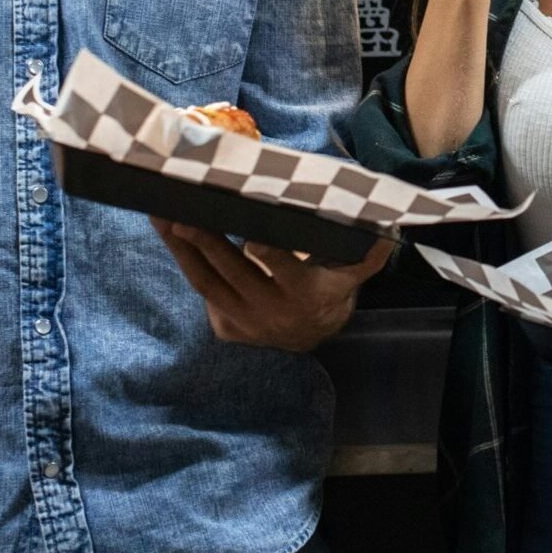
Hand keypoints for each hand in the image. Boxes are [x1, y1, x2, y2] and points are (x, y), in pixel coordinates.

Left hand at [152, 218, 391, 351]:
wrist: (312, 336)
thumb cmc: (328, 289)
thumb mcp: (351, 274)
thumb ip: (366, 254)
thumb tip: (389, 229)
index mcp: (307, 294)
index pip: (286, 271)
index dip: (269, 256)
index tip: (251, 236)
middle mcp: (273, 312)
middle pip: (234, 275)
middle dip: (206, 245)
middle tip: (183, 216)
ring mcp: (245, 323)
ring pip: (207, 284)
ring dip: (182, 251)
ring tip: (162, 219)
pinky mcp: (226, 328)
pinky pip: (202, 292)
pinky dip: (184, 263)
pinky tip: (168, 235)